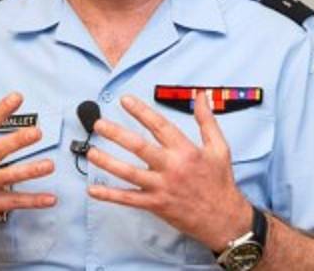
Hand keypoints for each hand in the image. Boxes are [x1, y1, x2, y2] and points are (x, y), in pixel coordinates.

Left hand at [87, 91, 252, 251]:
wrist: (223, 217)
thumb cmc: (220, 181)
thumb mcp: (219, 147)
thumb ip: (207, 121)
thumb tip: (201, 96)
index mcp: (186, 151)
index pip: (159, 126)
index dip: (141, 111)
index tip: (125, 100)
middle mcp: (171, 167)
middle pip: (139, 147)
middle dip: (116, 134)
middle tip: (99, 124)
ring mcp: (161, 187)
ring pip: (129, 173)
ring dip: (108, 162)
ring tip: (91, 152)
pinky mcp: (155, 205)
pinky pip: (128, 199)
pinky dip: (110, 195)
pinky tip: (93, 189)